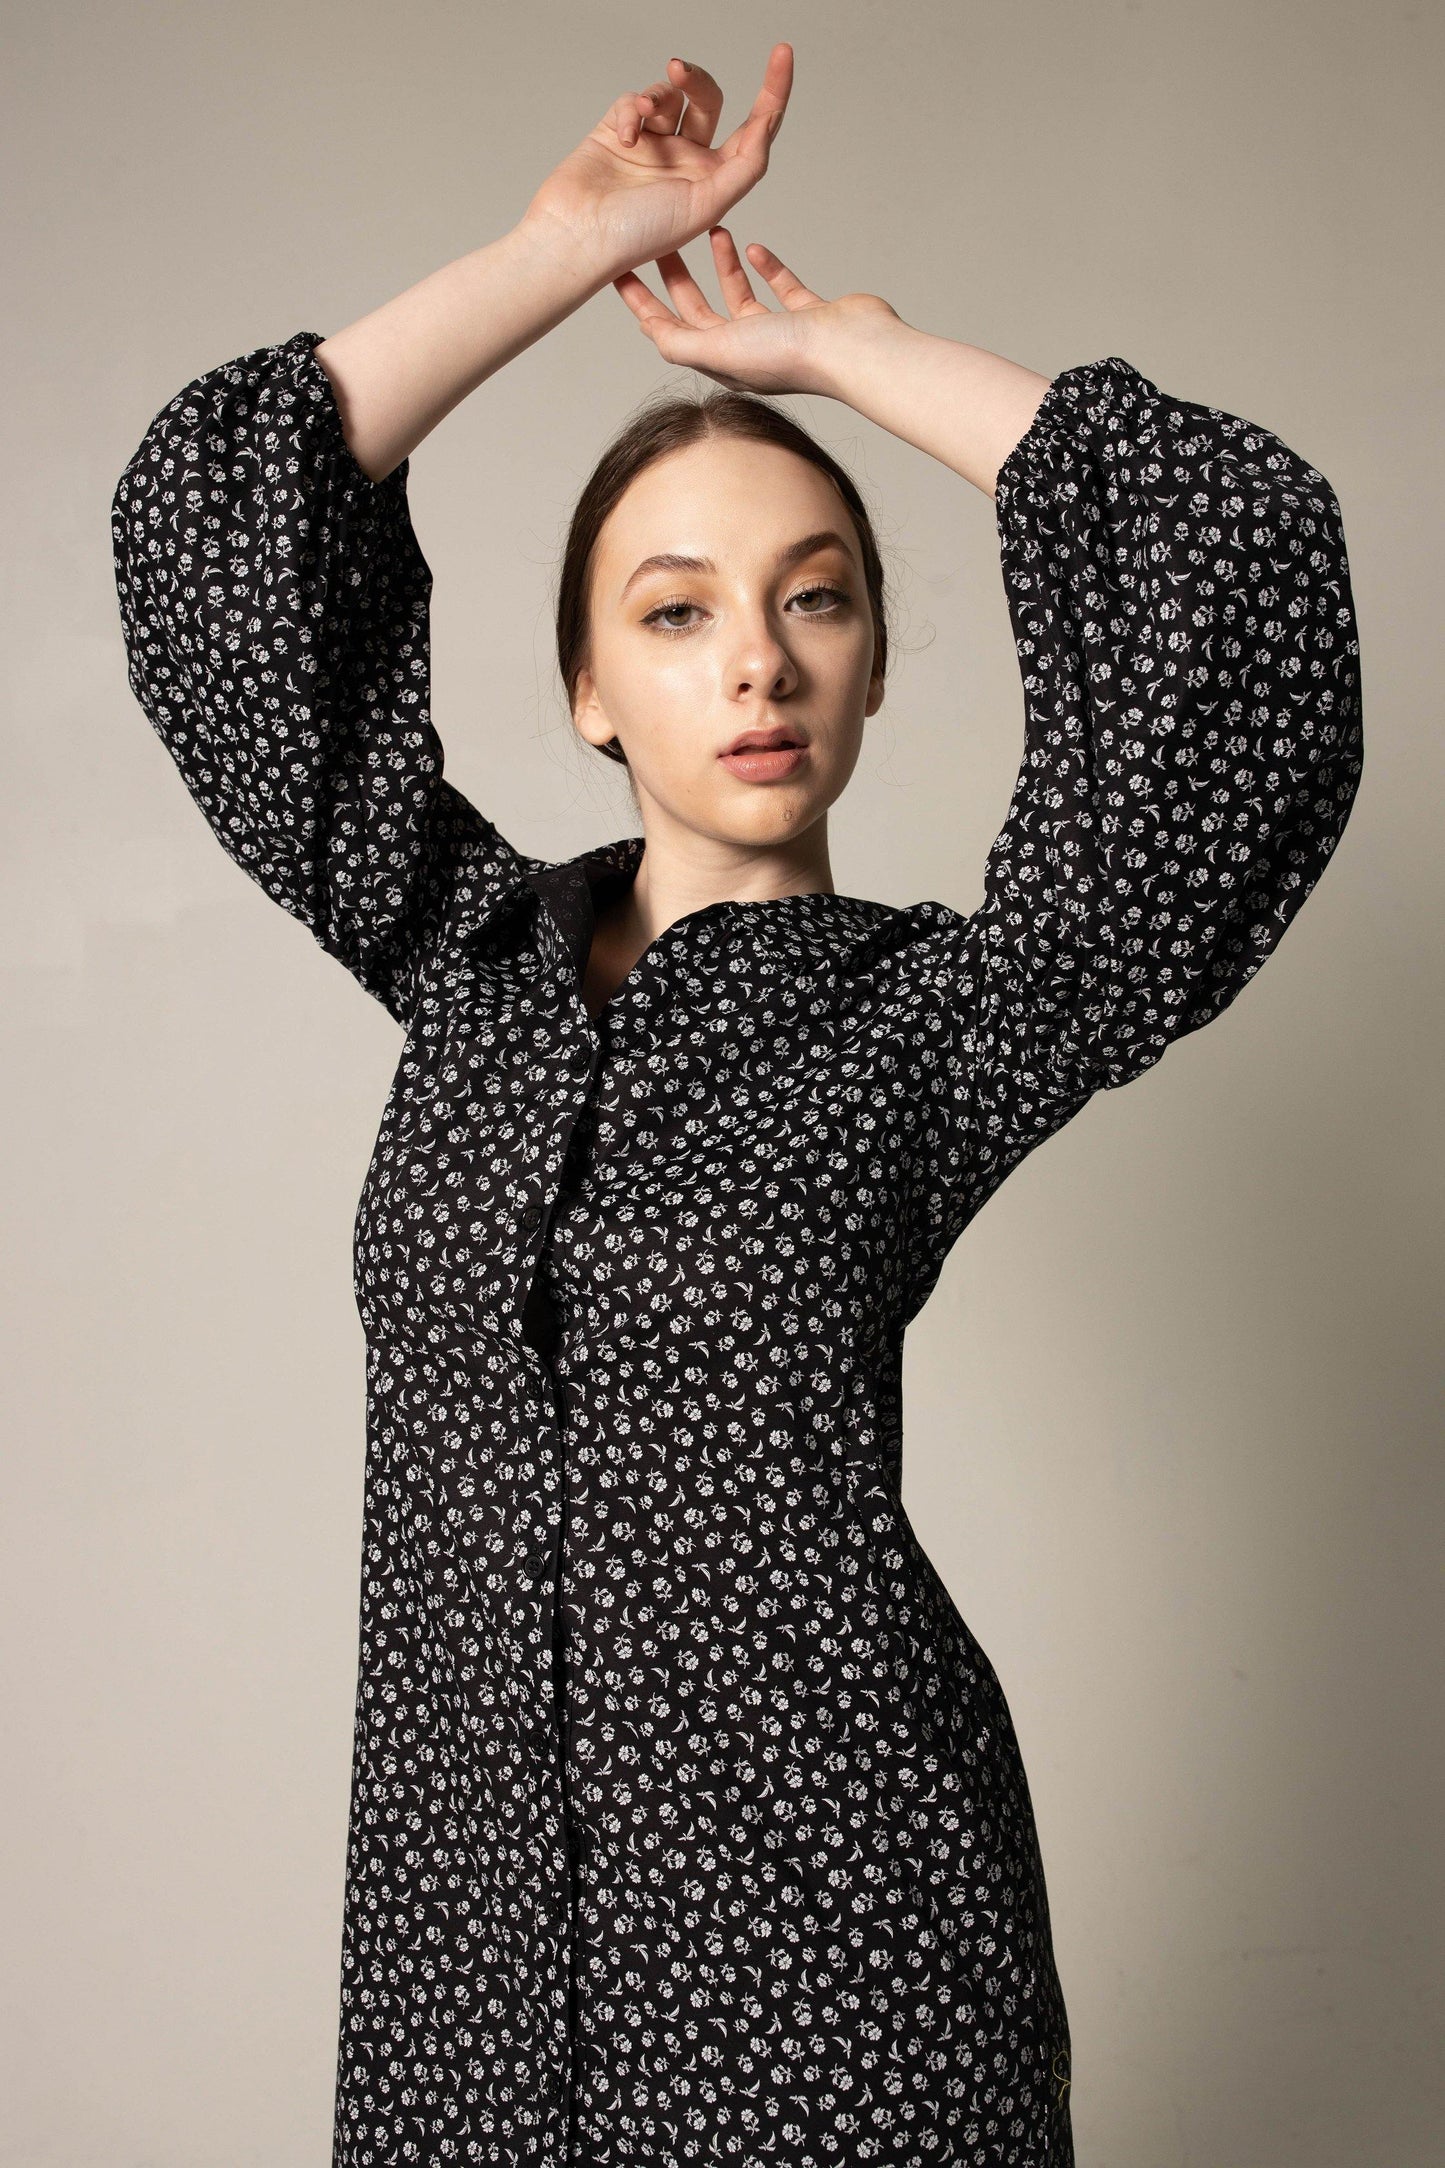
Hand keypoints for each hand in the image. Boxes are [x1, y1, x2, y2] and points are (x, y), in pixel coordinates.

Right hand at [518, 47, 793, 288]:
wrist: (580, 236)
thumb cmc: (639, 235)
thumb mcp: (708, 205)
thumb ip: (745, 166)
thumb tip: (767, 126)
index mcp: (713, 181)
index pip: (754, 129)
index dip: (773, 91)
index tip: (783, 52)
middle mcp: (686, 161)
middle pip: (709, 101)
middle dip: (698, 81)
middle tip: (678, 71)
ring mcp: (653, 145)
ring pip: (671, 95)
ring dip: (662, 92)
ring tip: (645, 110)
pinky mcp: (619, 132)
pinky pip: (635, 101)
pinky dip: (631, 110)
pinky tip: (625, 134)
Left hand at [611, 227, 902, 397]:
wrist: (853, 350)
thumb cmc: (790, 354)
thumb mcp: (721, 348)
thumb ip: (681, 342)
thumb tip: (647, 332)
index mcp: (721, 361)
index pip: (670, 331)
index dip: (643, 304)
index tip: (622, 271)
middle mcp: (746, 350)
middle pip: (699, 311)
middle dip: (677, 278)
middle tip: (660, 240)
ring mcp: (777, 333)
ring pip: (738, 295)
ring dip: (722, 265)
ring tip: (712, 230)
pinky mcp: (807, 315)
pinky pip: (780, 286)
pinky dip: (765, 267)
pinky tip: (754, 246)